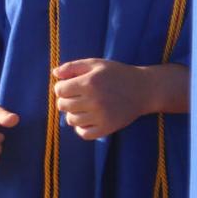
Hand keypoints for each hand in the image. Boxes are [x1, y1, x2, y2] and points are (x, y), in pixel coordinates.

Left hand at [53, 58, 176, 139]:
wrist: (142, 89)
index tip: (70, 86)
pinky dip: (81, 128)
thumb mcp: (96, 64)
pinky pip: (83, 134)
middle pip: (63, 105)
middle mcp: (94, 100)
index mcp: (89, 82)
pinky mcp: (107, 128)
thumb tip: (54, 73)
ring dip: (73, 113)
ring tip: (83, 107)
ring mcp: (100, 116)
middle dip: (66, 100)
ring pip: (71, 120)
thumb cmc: (116, 73)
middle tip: (76, 96)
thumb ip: (73, 66)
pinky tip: (87, 119)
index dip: (62, 87)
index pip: (60, 90)